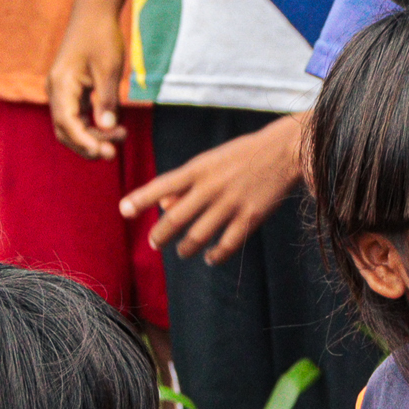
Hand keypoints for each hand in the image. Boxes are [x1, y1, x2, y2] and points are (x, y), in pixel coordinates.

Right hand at [48, 7, 128, 158]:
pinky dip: (94, 126)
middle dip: (88, 144)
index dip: (85, 141)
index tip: (104, 152)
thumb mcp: (109, 69)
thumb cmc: (101, 36)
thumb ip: (107, 100)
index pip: (67, 122)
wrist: (94, 12)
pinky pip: (78, 117)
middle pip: (66, 130)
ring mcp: (62, 92)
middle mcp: (56, 90)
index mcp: (61, 84)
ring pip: (72, 126)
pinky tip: (115, 127)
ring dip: (93, 136)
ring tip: (121, 136)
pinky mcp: (71, 92)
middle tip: (113, 152)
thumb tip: (108, 128)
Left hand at [122, 115, 304, 262]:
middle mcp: (211, 187)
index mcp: (199, 169)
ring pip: (198, 236)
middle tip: (154, 243)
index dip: (141, 199)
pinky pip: (226, 245)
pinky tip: (210, 258)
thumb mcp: (211, 161)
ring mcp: (231, 203)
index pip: (162, 185)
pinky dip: (215, 256)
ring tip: (182, 251)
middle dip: (160, 235)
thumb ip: (186, 183)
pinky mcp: (250, 217)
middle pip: (176, 218)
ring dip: (186, 249)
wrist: (284, 150)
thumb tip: (164, 205)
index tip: (124, 211)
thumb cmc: (243, 155)